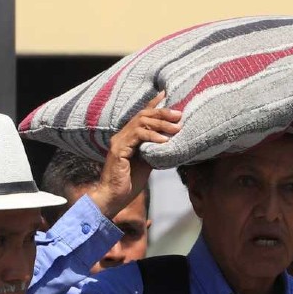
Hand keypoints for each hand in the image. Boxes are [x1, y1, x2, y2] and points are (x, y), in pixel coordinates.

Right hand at [89, 92, 181, 218]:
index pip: (141, 116)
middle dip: (162, 113)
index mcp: (127, 137)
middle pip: (143, 115)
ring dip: (160, 124)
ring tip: (176, 128)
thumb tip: (169, 141)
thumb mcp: (146, 163)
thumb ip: (153, 150)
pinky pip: (137, 137)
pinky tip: (164, 141)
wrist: (113, 198)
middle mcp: (121, 136)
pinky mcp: (118, 150)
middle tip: (179, 114)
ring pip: (141, 123)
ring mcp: (119, 142)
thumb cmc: (128, 183)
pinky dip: (152, 137)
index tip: (166, 95)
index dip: (153, 104)